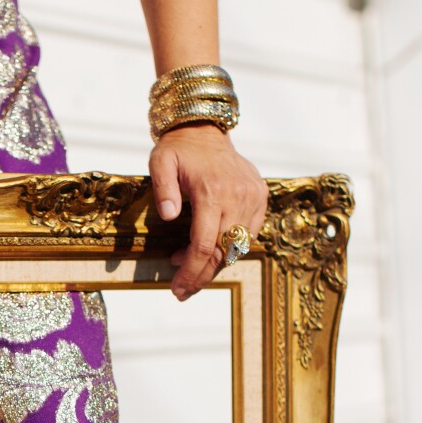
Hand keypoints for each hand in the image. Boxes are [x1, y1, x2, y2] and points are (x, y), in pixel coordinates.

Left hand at [149, 124, 267, 301]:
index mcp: (212, 192)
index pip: (204, 245)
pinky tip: (210, 251)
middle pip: (222, 252)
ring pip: (237, 247)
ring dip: (215, 265)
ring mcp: (252, 197)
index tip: (177, 288)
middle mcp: (237, 196)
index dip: (191, 272)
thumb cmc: (179, 150)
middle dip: (201, 276)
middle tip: (182, 291)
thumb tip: (168, 217)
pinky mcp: (260, 197)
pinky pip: (249, 235)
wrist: (204, 131)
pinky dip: (231, 249)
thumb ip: (162, 190)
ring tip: (191, 270)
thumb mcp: (161, 163)